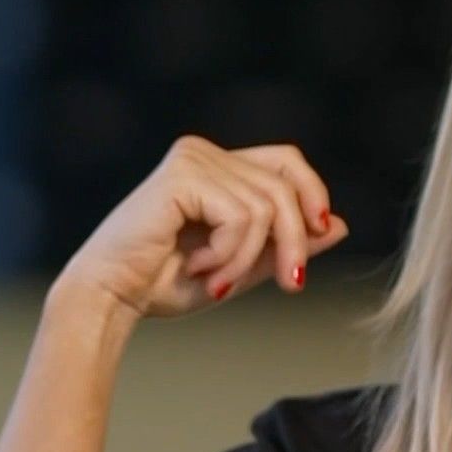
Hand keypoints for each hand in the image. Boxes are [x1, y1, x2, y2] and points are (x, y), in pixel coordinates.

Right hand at [53, 136, 349, 320]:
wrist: (111, 298)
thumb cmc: (165, 283)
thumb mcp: (242, 264)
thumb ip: (285, 244)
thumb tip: (340, 225)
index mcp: (217, 166)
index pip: (287, 161)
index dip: (312, 196)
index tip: (319, 239)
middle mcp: (204, 152)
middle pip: (285, 185)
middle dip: (295, 241)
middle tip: (290, 284)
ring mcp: (192, 159)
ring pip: (266, 208)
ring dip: (249, 257)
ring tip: (218, 278)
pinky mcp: (182, 176)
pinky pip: (241, 216)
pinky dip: (230, 252)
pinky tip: (201, 265)